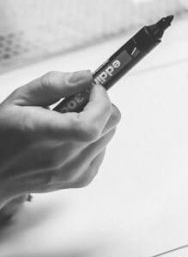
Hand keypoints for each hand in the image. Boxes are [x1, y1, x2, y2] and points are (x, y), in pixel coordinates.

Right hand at [0, 71, 120, 211]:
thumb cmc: (4, 134)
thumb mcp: (19, 99)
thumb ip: (52, 84)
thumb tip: (86, 78)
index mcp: (42, 135)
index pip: (89, 125)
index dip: (100, 102)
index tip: (93, 89)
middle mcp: (61, 158)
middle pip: (109, 124)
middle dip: (101, 105)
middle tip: (80, 100)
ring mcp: (74, 172)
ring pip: (109, 135)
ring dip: (97, 121)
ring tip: (69, 121)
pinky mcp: (83, 179)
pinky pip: (103, 149)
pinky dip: (94, 138)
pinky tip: (70, 138)